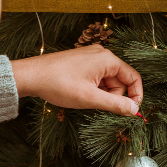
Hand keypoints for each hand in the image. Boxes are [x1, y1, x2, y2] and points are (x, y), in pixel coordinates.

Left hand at [10, 45, 142, 115]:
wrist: (31, 76)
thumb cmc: (58, 84)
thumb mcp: (89, 98)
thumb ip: (115, 104)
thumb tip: (135, 110)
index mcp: (107, 59)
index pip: (133, 77)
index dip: (136, 96)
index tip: (132, 112)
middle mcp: (102, 55)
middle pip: (120, 81)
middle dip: (113, 96)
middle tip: (95, 104)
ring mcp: (91, 58)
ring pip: (107, 81)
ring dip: (101, 94)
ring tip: (83, 98)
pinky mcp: (82, 63)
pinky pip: (97, 78)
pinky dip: (93, 89)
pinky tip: (80, 93)